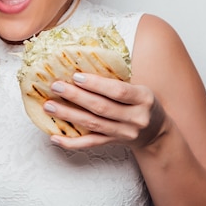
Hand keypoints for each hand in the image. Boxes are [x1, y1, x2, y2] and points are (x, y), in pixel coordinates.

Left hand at [43, 72, 167, 149]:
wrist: (155, 132)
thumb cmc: (141, 102)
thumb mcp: (139, 88)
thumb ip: (118, 79)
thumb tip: (84, 61)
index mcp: (143, 98)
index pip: (118, 91)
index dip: (97, 84)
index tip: (76, 76)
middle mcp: (135, 117)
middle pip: (101, 107)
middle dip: (76, 97)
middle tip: (56, 87)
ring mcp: (124, 133)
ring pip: (93, 124)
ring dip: (69, 115)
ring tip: (49, 106)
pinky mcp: (114, 143)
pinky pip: (90, 144)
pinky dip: (72, 142)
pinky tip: (55, 137)